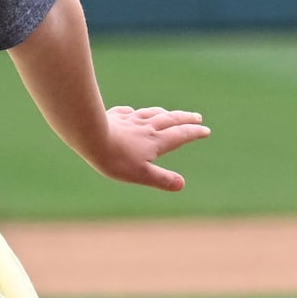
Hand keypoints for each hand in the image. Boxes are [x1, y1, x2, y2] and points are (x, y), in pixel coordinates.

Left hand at [91, 106, 209, 192]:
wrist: (90, 136)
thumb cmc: (116, 159)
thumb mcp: (142, 174)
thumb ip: (162, 179)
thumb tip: (181, 184)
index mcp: (156, 141)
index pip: (180, 135)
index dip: (194, 133)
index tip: (206, 130)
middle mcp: (146, 127)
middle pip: (170, 120)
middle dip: (185, 119)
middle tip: (197, 117)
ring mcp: (129, 120)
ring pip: (151, 114)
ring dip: (165, 113)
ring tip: (170, 113)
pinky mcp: (113, 117)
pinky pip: (127, 113)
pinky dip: (136, 113)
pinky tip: (133, 113)